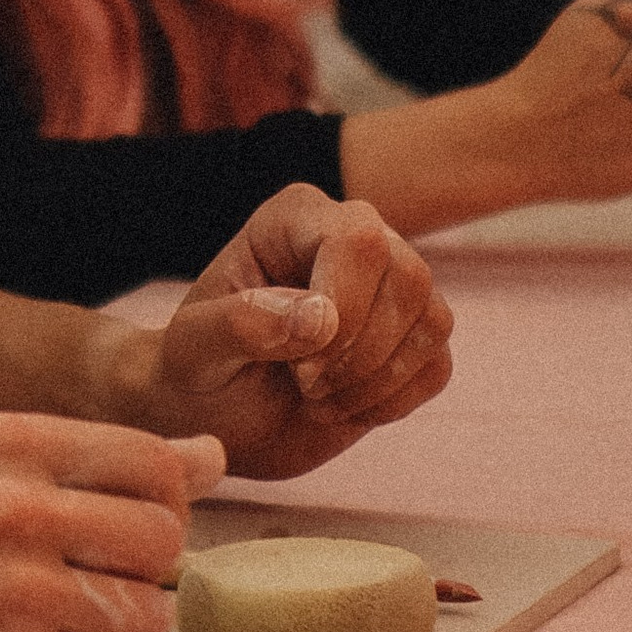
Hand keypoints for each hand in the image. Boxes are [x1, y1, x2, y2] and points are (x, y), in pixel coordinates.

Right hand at [0, 409, 217, 631]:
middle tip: (63, 600)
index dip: (151, 513)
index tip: (99, 541)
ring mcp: (16, 593)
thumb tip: (215, 452)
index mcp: (5, 445)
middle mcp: (13, 508)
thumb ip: (96, 467)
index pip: (158, 465)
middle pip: (166, 542)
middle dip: (134, 581)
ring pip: (149, 618)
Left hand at [141, 185, 452, 480]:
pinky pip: (438, 364)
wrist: (213, 413)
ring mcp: (388, 286)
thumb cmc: (195, 368)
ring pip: (433, 320)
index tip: (297, 365)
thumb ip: (241, 324)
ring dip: (376, 380)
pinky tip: (343, 407)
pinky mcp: (409, 338)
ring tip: (316, 398)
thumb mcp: (193, 349)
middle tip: (304, 385)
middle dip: (360, 352)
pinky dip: (394, 400)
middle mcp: (353, 237)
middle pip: (410, 277)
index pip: (358, 240)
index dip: (343, 307)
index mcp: (295, 218)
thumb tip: (320, 318)